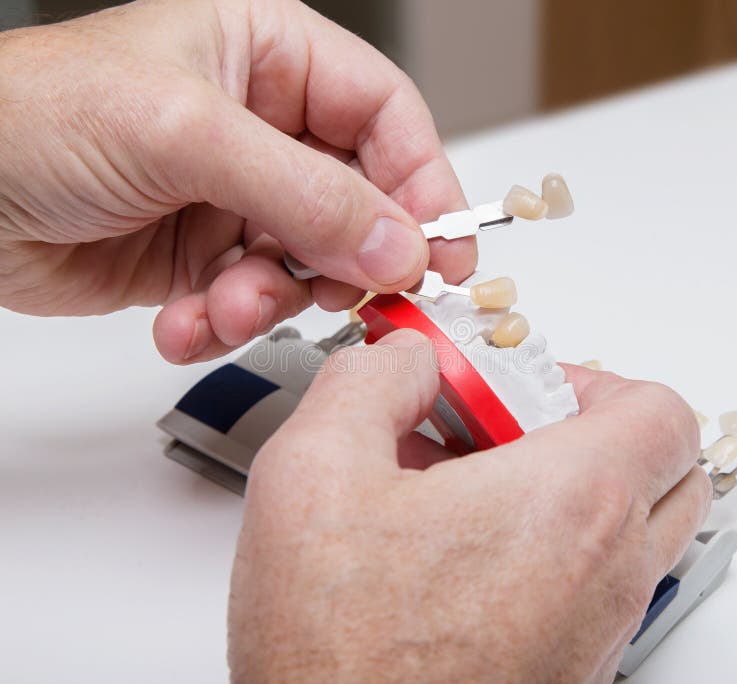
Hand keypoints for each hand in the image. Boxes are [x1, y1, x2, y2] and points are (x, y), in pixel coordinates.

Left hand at [0, 0, 473, 361]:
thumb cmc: (35, 117)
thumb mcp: (188, 137)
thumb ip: (306, 195)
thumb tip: (399, 244)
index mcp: (271, 56)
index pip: (386, 117)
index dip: (424, 184)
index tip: (442, 252)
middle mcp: (264, 126)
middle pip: (358, 200)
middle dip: (343, 258)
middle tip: (340, 294)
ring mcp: (238, 195)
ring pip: (307, 263)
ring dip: (273, 299)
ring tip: (226, 305)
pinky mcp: (209, 255)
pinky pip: (255, 299)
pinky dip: (228, 322)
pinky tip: (186, 322)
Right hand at [228, 330, 710, 683]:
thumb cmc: (336, 655)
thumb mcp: (315, 470)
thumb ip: (370, 380)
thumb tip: (406, 359)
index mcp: (570, 507)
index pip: (658, 411)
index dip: (588, 377)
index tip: (513, 386)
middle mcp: (606, 573)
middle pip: (659, 468)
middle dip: (585, 427)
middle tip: (499, 428)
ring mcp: (595, 628)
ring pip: (626, 525)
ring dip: (562, 484)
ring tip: (461, 485)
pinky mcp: (570, 664)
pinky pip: (590, 579)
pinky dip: (544, 542)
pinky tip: (452, 545)